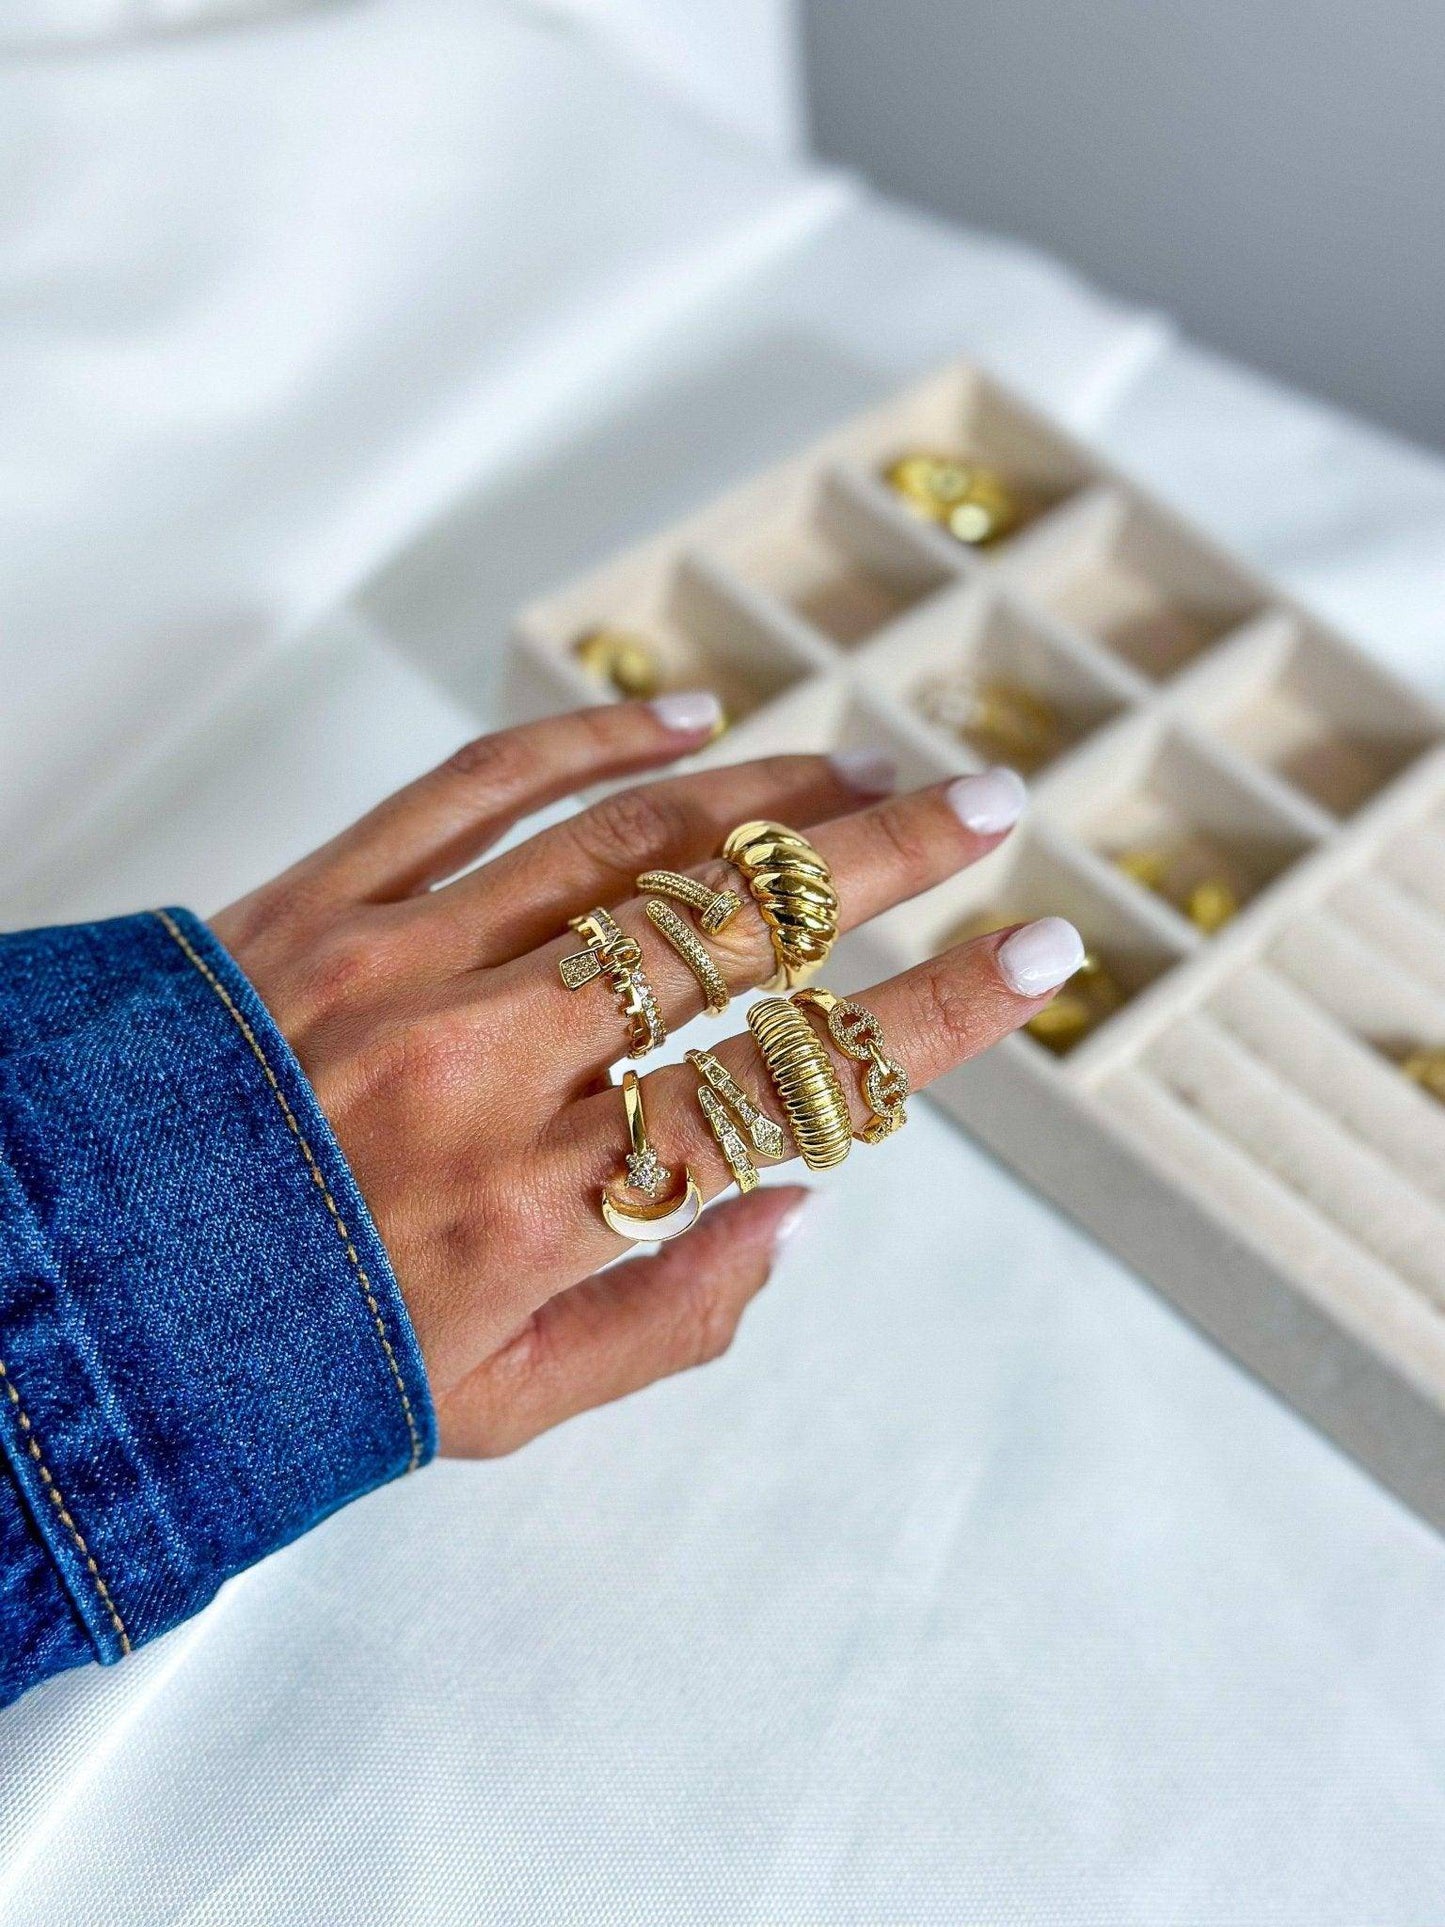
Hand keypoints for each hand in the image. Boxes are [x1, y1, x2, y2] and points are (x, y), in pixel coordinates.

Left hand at [210, 695, 1077, 1455]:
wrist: (59, 1288)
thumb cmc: (281, 1357)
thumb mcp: (487, 1412)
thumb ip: (661, 1323)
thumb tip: (791, 1209)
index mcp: (544, 1210)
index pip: (796, 1087)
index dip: (940, 1017)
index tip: (1038, 958)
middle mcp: (487, 1070)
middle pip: (732, 932)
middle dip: (885, 861)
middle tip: (985, 810)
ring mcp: (401, 965)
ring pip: (626, 841)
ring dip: (767, 791)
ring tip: (864, 763)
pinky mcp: (321, 896)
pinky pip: (475, 786)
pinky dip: (590, 738)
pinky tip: (684, 719)